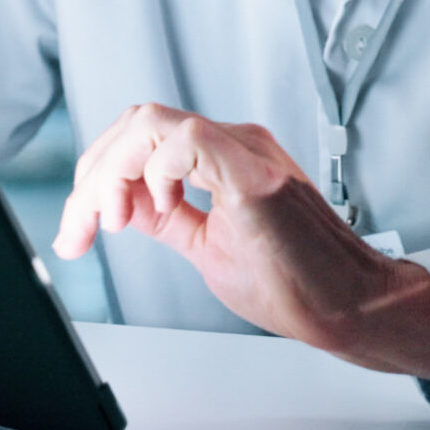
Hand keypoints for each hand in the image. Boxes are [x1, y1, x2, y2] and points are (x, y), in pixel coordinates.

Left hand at [53, 104, 429, 384]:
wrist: (351, 307)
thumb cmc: (299, 282)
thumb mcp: (209, 245)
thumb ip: (170, 218)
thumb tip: (125, 207)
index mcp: (223, 158)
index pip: (140, 139)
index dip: (97, 178)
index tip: (78, 231)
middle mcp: (234, 144)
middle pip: (136, 123)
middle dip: (92, 175)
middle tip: (82, 229)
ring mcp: (247, 153)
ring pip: (151, 122)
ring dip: (114, 171)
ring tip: (113, 219)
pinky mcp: (256, 175)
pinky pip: (186, 141)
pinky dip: (156, 173)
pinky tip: (160, 208)